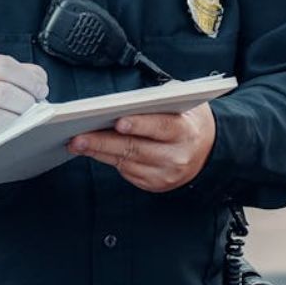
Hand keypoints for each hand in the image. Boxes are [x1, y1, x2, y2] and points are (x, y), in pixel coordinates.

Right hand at [0, 55, 47, 157]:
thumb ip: (21, 74)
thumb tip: (39, 82)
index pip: (2, 66)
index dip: (27, 78)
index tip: (40, 89)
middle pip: (1, 91)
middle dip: (25, 101)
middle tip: (34, 108)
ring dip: (16, 121)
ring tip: (24, 122)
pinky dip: (1, 139)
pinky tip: (8, 136)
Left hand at [66, 103, 214, 191]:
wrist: (208, 150)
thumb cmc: (187, 119)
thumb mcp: (181, 102)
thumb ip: (157, 100)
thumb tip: (122, 102)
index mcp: (185, 131)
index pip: (162, 127)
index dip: (140, 125)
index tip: (118, 122)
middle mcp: (176, 156)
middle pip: (136, 149)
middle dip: (104, 142)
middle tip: (79, 137)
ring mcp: (165, 174)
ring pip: (126, 163)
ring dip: (98, 153)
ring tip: (77, 142)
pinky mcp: (155, 185)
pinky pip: (126, 172)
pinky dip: (108, 160)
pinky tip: (92, 151)